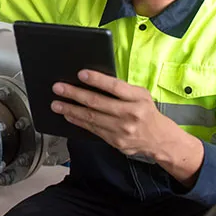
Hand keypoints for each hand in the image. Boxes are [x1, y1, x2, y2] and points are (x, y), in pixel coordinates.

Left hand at [51, 70, 172, 158]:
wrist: (159, 139)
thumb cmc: (146, 111)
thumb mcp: (141, 95)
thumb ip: (122, 89)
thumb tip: (95, 80)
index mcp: (137, 99)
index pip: (115, 87)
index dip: (97, 80)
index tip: (80, 74)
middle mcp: (130, 114)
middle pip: (98, 103)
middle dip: (75, 94)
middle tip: (58, 88)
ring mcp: (122, 130)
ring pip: (92, 118)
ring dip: (71, 110)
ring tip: (56, 104)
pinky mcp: (115, 141)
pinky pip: (93, 129)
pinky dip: (78, 121)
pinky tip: (68, 115)